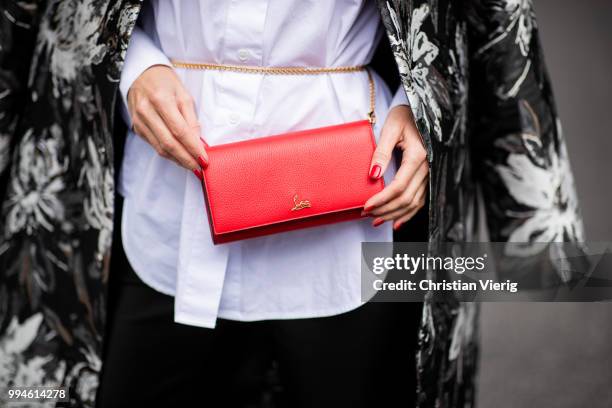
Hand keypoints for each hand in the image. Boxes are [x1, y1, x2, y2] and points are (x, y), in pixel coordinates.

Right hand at [127, 65, 207, 177]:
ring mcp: (139, 121)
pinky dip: (169, 154)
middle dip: (186, 159)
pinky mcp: (137, 128)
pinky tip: (180, 157)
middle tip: (199, 168)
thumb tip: (198, 142)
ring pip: (160, 148)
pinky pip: (154, 145)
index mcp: (160, 100)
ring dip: (178, 160)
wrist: (140, 74)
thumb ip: (191, 119)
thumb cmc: (165, 82)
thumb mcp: (183, 94)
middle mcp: (146, 112)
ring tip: (192, 166)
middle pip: (169, 143)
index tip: (204, 159)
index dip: (192, 148)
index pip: (179, 131)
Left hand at [363, 105, 427, 229]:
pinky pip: (419, 200)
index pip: (399, 186)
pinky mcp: (427, 177)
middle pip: (406, 198)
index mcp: (418, 156)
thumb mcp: (390, 129)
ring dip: (394, 214)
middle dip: (385, 210)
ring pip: (413, 203)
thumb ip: (382, 152)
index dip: (382, 200)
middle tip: (366, 214)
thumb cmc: (404, 116)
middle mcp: (427, 168)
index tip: (366, 206)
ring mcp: (429, 174)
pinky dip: (408, 213)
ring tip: (376, 220)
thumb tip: (373, 175)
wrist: (420, 110)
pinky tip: (396, 222)